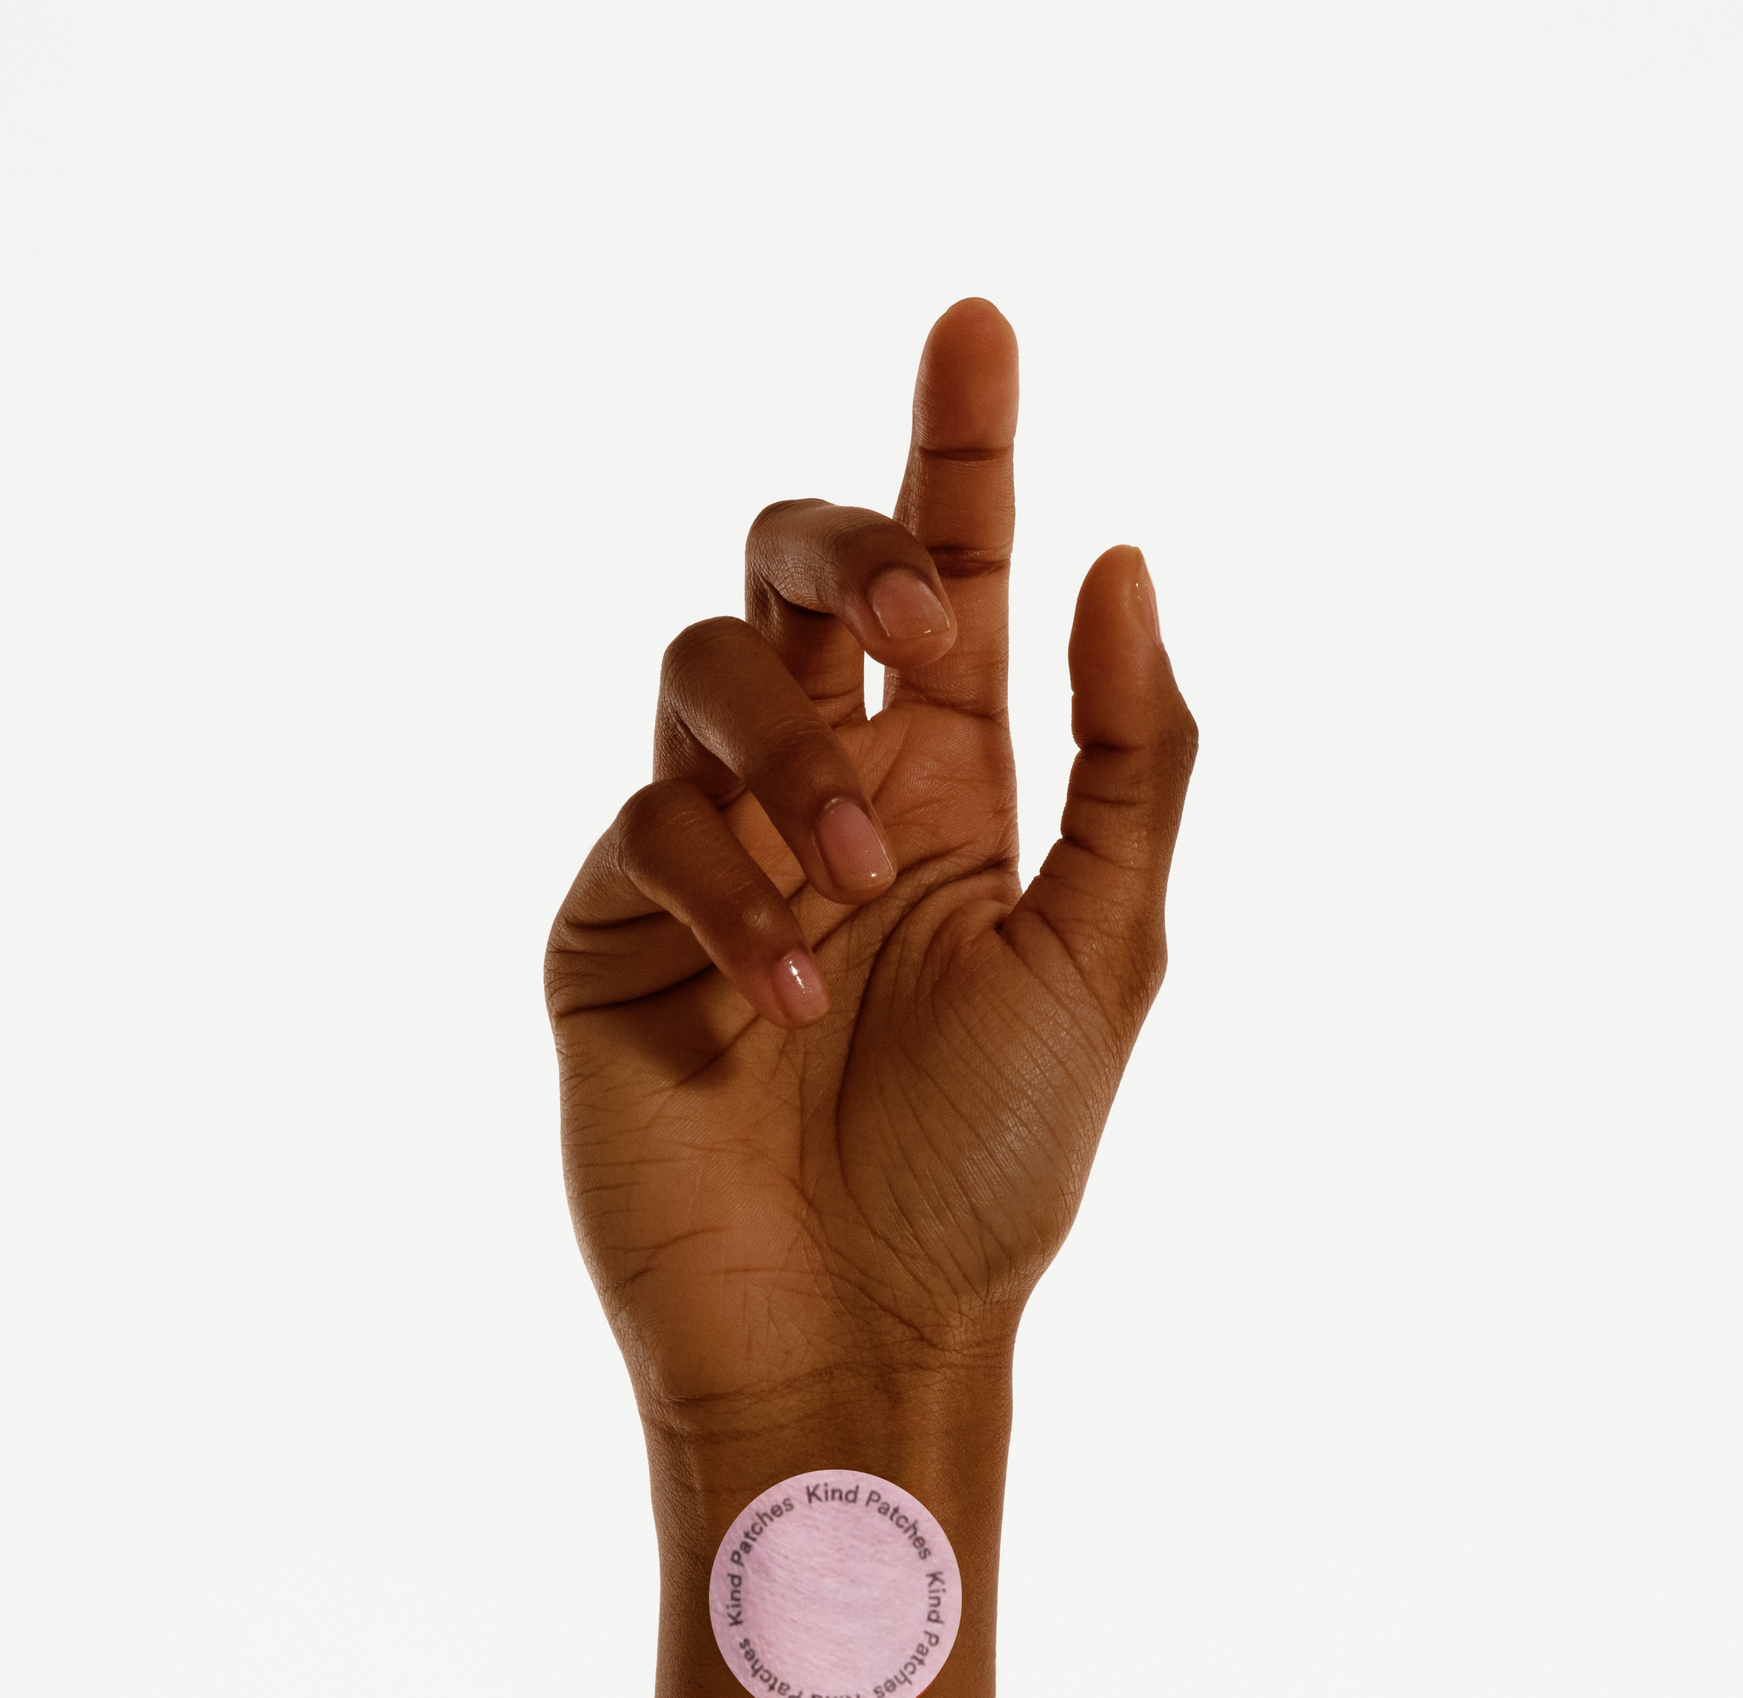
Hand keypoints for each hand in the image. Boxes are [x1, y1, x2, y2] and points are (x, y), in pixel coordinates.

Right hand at [547, 299, 1195, 1425]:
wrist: (858, 1330)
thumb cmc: (990, 1166)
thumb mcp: (1103, 953)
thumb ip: (1129, 760)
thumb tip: (1119, 558)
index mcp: (950, 791)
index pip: (947, 582)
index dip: (957, 449)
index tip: (981, 323)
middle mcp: (826, 797)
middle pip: (800, 575)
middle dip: (853, 554)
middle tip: (934, 628)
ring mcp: (710, 856)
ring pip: (705, 671)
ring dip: (794, 749)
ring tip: (862, 881)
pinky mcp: (613, 929)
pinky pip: (649, 826)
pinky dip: (729, 888)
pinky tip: (786, 994)